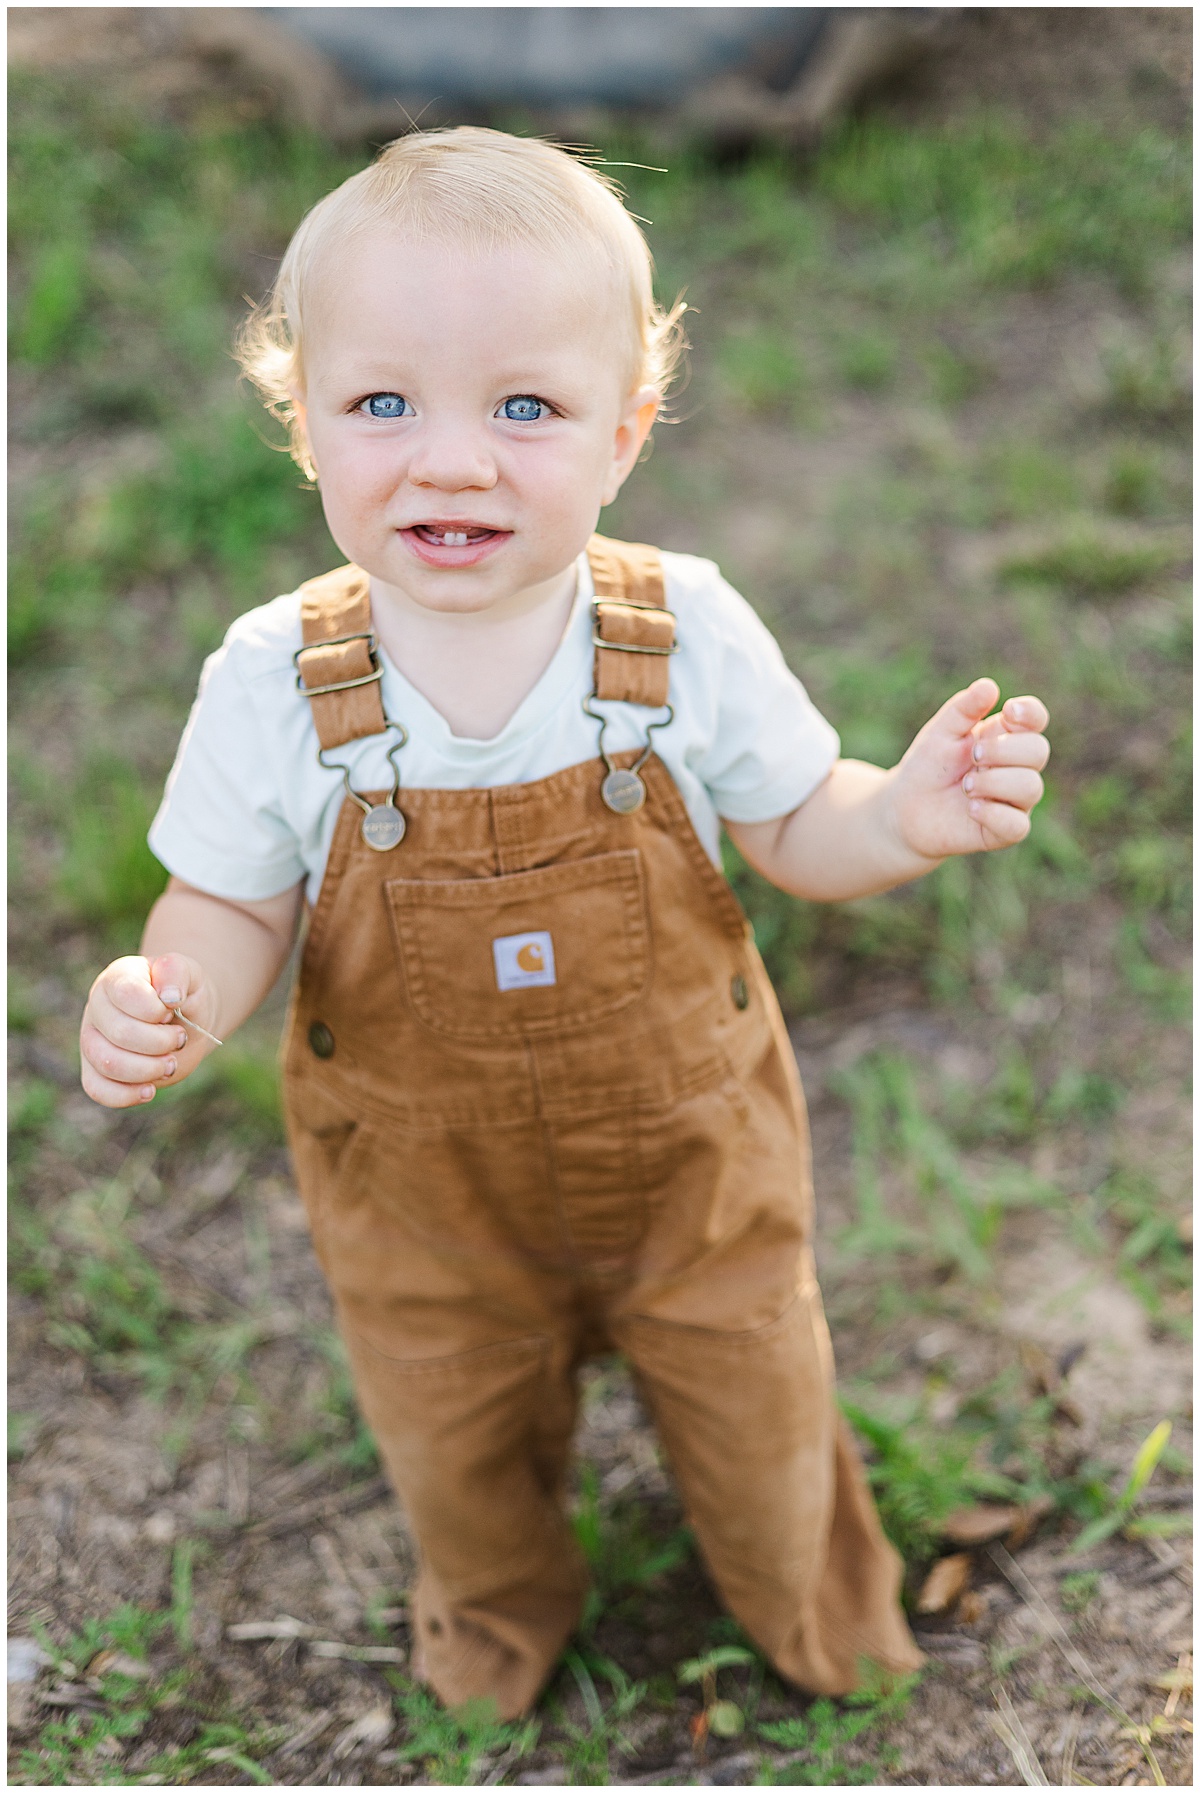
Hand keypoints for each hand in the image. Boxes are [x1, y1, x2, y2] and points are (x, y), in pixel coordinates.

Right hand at [80, 952, 212, 1107]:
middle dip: (160, 1042)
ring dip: (148, 1070)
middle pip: (119, 1033)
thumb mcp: (189, 973)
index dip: (155, 1010)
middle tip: (180, 1040)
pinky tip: (150, 1090)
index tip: (174, 1010)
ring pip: (107, 1064)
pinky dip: (125, 1095)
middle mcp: (98, 1007)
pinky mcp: (95, 1069)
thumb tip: (169, 996)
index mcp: (117, 977)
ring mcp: (92, 1039)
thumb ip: (177, 972)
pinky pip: (96, 1089)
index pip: (125, 993)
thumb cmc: (184, 994)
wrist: (185, 1019)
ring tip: (170, 1063)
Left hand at [887, 678, 1049, 862]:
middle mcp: (1017, 767)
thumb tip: (989, 686)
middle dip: (1004, 750)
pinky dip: (993, 813)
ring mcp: (1014, 800)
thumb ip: (963, 709)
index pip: (1035, 720)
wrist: (905, 809)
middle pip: (1039, 750)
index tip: (1009, 711)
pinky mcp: (1004, 831)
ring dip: (995, 782)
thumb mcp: (940, 732)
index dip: (1031, 713)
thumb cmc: (928, 766)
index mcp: (1006, 737)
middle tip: (973, 755)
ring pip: (1031, 787)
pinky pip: (1017, 824)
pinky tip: (970, 807)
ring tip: (965, 785)